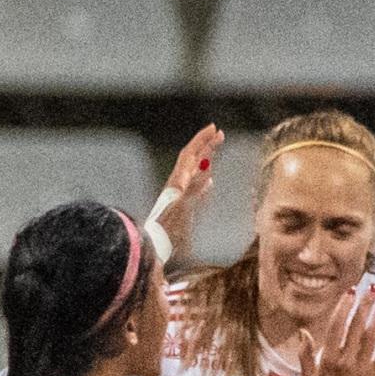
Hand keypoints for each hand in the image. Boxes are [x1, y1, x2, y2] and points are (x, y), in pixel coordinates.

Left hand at [150, 124, 223, 258]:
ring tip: (215, 150)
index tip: (215, 128)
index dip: (202, 140)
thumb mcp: (184, 207)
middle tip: (220, 134)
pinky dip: (204, 180)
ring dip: (204, 159)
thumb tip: (208, 172)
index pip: (190, 154)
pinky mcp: (182, 207)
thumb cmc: (168, 230)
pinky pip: (195, 187)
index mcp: (178, 181)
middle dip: (205, 144)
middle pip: (192, 159)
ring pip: (193, 171)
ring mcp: (179, 195)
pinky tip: (209, 183)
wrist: (155, 247)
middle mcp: (177, 185)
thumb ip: (195, 189)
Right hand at [295, 286, 374, 375]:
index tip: (352, 291)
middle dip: (365, 303)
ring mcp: (362, 368)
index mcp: (327, 359)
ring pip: (372, 334)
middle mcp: (344, 361)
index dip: (345, 306)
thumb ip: (306, 354)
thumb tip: (304, 331)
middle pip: (356, 325)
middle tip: (373, 287)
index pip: (336, 325)